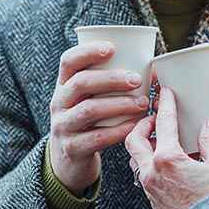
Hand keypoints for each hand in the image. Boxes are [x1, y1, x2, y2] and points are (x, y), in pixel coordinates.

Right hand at [49, 42, 149, 193]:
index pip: (68, 61)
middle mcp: (59, 103)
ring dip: (119, 104)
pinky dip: (118, 130)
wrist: (69, 160)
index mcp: (63, 85)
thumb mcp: (88, 99)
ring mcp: (63, 126)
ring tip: (142, 103)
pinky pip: (97, 137)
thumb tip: (148, 67)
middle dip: (111, 79)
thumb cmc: (89, 121)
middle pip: (81, 83)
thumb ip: (106, 84)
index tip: (112, 48)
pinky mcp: (72, 148)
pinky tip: (135, 125)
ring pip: (89, 110)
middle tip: (137, 79)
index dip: (88, 51)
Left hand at [125, 87, 208, 208]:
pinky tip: (165, 162)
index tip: (166, 94)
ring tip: (157, 139)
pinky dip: (149, 162)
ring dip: (143, 145)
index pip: (163, 123)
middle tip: (154, 118)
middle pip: (133, 140)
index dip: (165, 104)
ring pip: (135, 159)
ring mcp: (150, 188)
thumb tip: (208, 126)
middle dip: (141, 124)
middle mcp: (152, 173)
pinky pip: (143, 175)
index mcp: (167, 159)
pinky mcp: (153, 200)